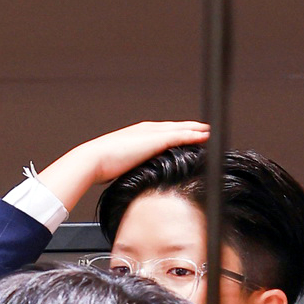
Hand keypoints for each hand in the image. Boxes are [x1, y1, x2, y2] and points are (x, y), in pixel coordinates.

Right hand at [37, 121, 209, 214]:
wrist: (94, 159)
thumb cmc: (100, 165)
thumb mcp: (118, 164)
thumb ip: (128, 165)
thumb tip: (129, 176)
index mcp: (137, 134)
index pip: (162, 131)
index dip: (175, 132)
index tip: (186, 135)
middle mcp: (146, 130)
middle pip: (174, 127)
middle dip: (189, 128)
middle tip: (204, 130)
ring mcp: (153, 133)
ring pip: (181, 128)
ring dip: (196, 129)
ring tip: (209, 132)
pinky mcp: (158, 139)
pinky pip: (182, 135)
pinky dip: (194, 135)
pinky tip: (205, 136)